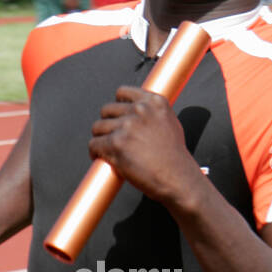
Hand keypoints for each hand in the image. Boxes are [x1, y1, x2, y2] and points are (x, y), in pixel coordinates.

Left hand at [88, 85, 201, 205]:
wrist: (178, 179)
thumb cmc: (175, 158)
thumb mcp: (170, 124)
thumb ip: (152, 115)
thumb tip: (135, 114)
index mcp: (154, 102)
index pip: (123, 92)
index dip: (117, 106)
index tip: (116, 116)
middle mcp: (140, 110)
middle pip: (107, 109)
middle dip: (108, 124)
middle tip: (113, 137)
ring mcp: (127, 126)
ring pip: (98, 127)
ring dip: (101, 139)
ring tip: (107, 150)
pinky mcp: (116, 144)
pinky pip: (94, 144)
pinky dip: (95, 152)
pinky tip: (102, 158)